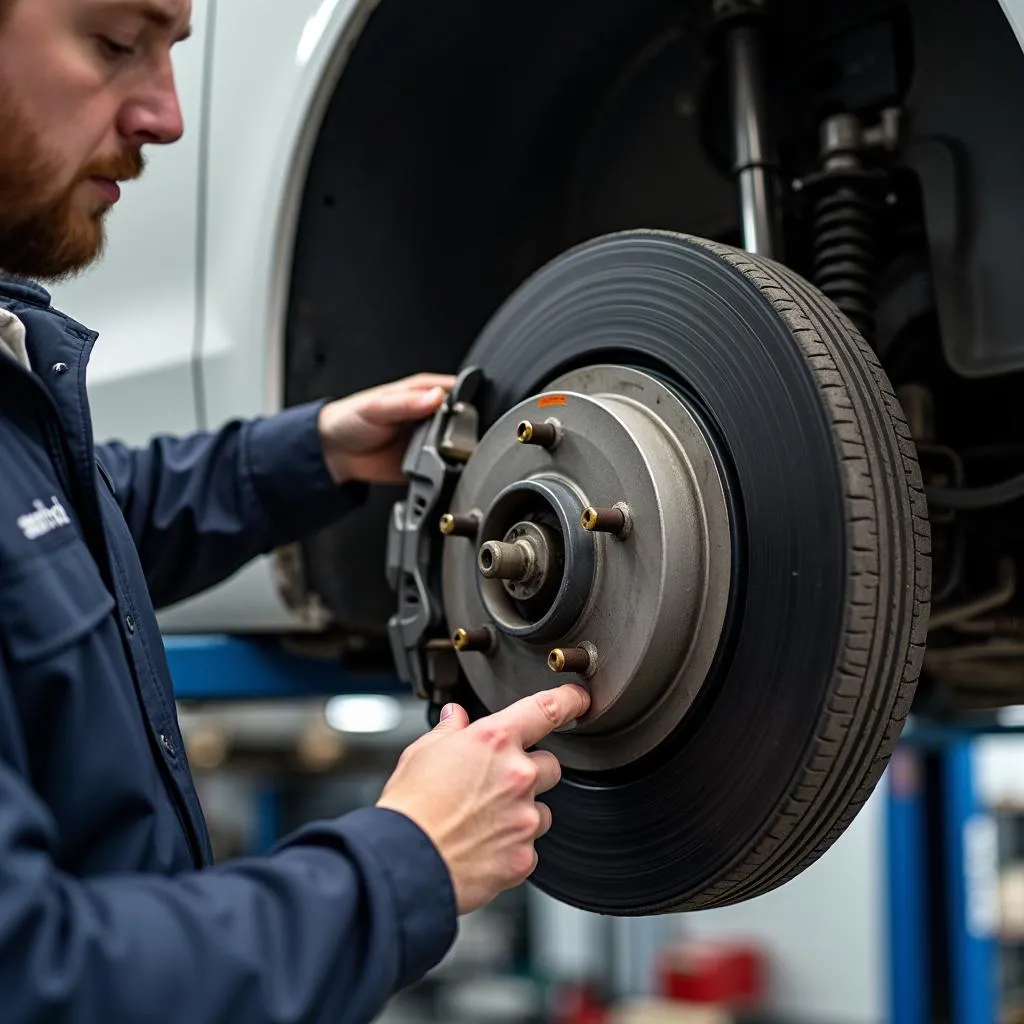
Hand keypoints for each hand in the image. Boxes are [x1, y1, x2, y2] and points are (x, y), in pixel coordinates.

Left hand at [318, 373, 456, 484]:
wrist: (335, 453)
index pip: (458, 390)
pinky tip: (438, 469)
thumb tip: (437, 396)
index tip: (468, 412)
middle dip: (466, 429)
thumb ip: (407, 403)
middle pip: (464, 420)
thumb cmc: (351, 419)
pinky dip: (446, 470)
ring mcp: (431, 439)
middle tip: (453, 437)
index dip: (468, 400)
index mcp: (425, 392)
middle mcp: (432, 414)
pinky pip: (445, 468)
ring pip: (459, 445)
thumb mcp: (377, 406)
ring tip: (444, 453)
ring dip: (457, 451)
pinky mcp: (428, 463)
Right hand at [376, 684, 590, 914]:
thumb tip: (457, 718)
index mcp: (494, 741)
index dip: (568, 700)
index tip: (577, 700)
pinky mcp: (523, 856)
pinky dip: (512, 846)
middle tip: (494, 785)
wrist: (403, 863)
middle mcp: (518, 775)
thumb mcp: (422, 752)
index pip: (546, 709)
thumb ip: (449, 731)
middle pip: (550, 765)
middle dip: (530, 771)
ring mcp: (524, 817)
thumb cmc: (410, 808)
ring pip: (542, 809)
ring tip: (482, 821)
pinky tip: (482, 846)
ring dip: (523, 811)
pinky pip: (529, 846)